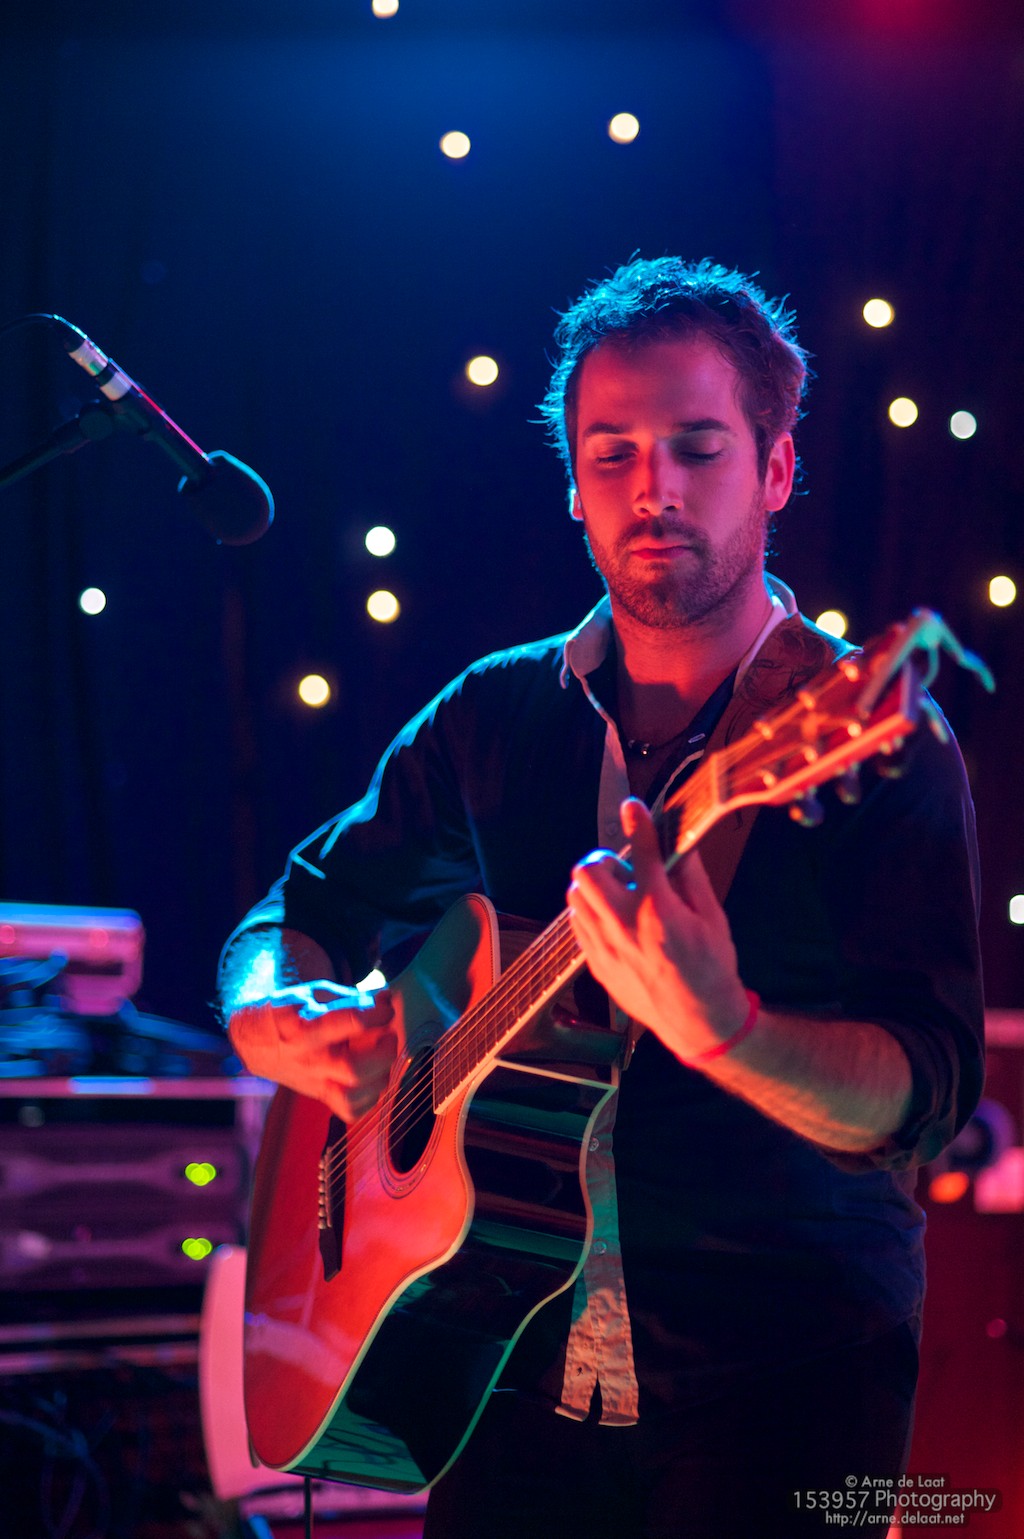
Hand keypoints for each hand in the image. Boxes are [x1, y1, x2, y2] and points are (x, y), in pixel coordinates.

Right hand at [228, 982, 396, 1122]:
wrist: (253, 1039)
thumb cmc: (288, 1011)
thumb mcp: (313, 993)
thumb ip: (351, 996)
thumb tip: (385, 998)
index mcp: (305, 1028)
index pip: (352, 1023)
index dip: (379, 1012)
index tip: (386, 1004)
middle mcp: (308, 1060)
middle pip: (353, 1069)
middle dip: (383, 1051)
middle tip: (389, 1034)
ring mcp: (313, 1082)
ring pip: (352, 1096)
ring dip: (380, 1076)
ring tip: (384, 1057)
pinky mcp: (319, 1095)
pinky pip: (349, 1111)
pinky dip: (371, 1098)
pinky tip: (375, 1077)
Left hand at [567, 798, 748, 1061]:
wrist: (698, 1020)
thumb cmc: (712, 968)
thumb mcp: (711, 917)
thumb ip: (690, 876)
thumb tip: (680, 842)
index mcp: (657, 910)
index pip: (642, 853)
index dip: (638, 824)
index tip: (632, 807)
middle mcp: (624, 926)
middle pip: (588, 873)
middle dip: (604, 861)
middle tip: (624, 870)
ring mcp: (605, 947)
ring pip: (576, 898)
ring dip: (594, 887)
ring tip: (619, 896)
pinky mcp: (597, 964)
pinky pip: (579, 926)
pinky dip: (591, 914)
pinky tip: (615, 921)